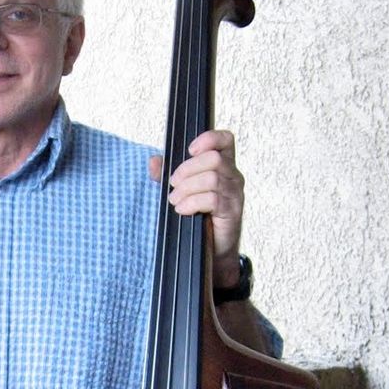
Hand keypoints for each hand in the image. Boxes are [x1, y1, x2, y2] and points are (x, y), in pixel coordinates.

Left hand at [149, 129, 243, 287]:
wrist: (212, 250)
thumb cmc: (198, 216)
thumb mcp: (181, 191)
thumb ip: (167, 174)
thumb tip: (154, 162)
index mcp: (223, 166)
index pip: (225, 140)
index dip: (209, 139)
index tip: (190, 150)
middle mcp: (233, 176)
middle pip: (214, 158)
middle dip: (187, 170)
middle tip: (173, 185)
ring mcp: (235, 194)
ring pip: (212, 178)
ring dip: (187, 189)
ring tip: (175, 201)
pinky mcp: (232, 211)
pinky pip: (213, 199)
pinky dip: (192, 202)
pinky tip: (183, 210)